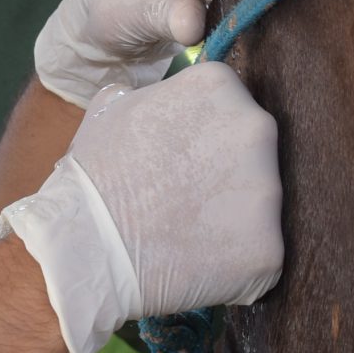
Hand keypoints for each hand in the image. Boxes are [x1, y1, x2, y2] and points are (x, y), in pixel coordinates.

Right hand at [0, 62, 282, 352]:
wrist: (84, 249)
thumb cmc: (90, 177)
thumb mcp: (111, 109)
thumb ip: (153, 95)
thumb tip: (159, 98)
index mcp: (219, 86)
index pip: (230, 105)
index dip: (204, 135)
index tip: (178, 159)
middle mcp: (257, 129)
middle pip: (256, 152)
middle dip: (227, 175)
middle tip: (184, 200)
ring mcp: (268, 192)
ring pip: (261, 206)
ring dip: (233, 220)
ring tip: (187, 236)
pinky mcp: (269, 249)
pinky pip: (262, 256)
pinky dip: (237, 265)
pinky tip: (197, 266)